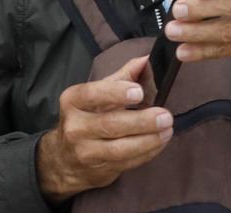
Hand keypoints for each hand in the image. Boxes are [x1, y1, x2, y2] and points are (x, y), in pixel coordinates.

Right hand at [35, 54, 171, 202]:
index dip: (116, 93)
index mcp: (73, 100)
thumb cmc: (86, 117)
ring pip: (120, 148)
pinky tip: (160, 143)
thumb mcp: (98, 92)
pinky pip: (127, 163)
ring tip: (167, 130)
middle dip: (141, 121)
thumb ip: (123, 75)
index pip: (92, 94)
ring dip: (148, 140)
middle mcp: (75, 127)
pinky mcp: (98, 170)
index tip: (139, 92)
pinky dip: (147, 153)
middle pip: (110, 124)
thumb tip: (146, 59)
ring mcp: (85, 152)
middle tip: (165, 116)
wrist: (63, 159)